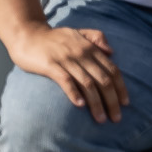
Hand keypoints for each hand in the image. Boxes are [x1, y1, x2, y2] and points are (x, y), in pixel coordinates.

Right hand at [4, 21, 128, 122]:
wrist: (26, 34)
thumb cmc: (53, 38)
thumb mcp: (76, 32)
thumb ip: (95, 37)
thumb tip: (111, 51)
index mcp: (89, 47)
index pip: (112, 69)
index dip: (121, 87)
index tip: (126, 104)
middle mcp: (80, 52)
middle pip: (103, 79)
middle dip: (112, 101)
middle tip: (116, 118)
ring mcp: (65, 58)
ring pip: (87, 83)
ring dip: (97, 103)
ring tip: (101, 119)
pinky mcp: (50, 65)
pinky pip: (66, 80)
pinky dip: (75, 93)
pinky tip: (80, 105)